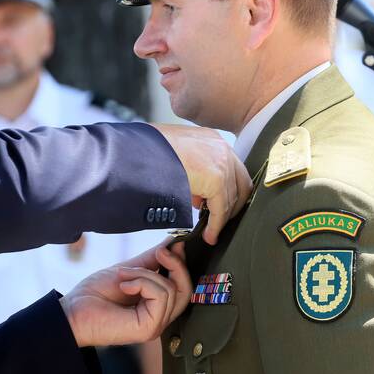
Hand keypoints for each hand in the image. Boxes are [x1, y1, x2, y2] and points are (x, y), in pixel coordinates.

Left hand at [61, 242, 191, 347]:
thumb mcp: (128, 270)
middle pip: (186, 290)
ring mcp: (155, 324)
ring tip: (124, 276)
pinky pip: (160, 297)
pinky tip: (124, 286)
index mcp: (156, 305)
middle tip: (159, 252)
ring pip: (171, 290)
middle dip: (176, 265)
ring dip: (146, 274)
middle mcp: (160, 317)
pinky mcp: (149, 328)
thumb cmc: (95, 293)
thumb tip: (172, 243)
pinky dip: (143, 283)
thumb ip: (151, 260)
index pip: (183, 286)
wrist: (73, 309)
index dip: (181, 263)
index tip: (175, 243)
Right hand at [152, 124, 250, 244]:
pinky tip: (209, 235)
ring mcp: (220, 162)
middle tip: (216, 219)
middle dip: (231, 205)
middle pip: (241, 182)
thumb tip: (199, 193)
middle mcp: (220, 147)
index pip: (231, 168)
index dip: (226, 190)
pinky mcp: (215, 179)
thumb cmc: (143, 152)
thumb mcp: (174, 154)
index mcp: (210, 138)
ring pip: (232, 198)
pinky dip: (216, 225)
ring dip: (222, 218)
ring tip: (210, 231)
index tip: (214, 205)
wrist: (131, 151)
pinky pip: (221, 209)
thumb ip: (192, 168)